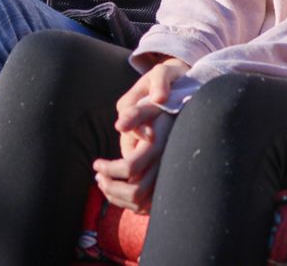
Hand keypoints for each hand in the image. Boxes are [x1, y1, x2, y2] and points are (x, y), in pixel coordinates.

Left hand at [92, 57, 187, 212]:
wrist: (190, 92)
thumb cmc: (166, 86)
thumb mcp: (155, 84)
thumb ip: (136, 109)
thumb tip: (119, 126)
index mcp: (161, 140)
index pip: (130, 168)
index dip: (109, 170)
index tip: (96, 164)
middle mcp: (169, 159)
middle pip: (137, 194)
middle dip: (111, 189)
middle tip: (98, 177)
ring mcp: (172, 169)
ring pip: (144, 203)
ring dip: (120, 197)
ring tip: (104, 182)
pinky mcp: (171, 175)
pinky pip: (151, 202)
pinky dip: (132, 201)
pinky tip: (121, 186)